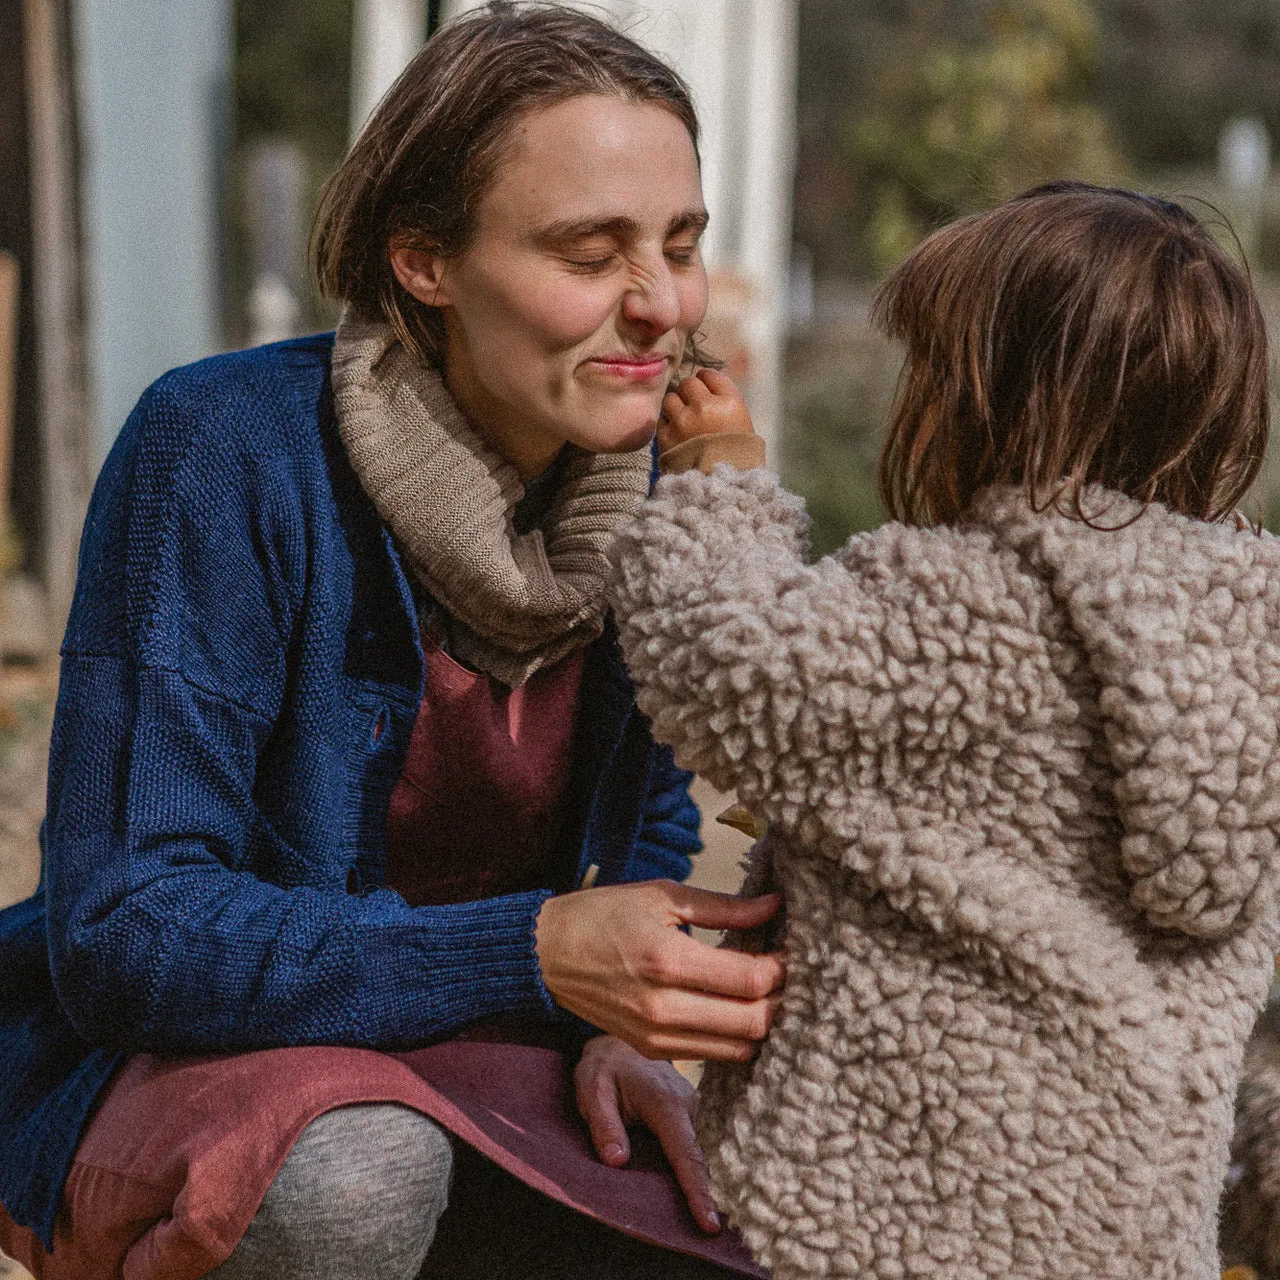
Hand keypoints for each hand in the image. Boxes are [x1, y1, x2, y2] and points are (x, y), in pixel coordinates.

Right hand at [534, 879, 783, 1061]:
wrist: (546, 955)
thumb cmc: (603, 915)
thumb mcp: (663, 895)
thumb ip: (724, 907)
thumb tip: (774, 906)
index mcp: (668, 960)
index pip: (750, 979)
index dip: (782, 968)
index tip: (792, 950)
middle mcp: (663, 1008)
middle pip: (753, 1023)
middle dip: (782, 1000)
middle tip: (791, 975)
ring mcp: (656, 1037)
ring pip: (739, 1049)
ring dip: (763, 1023)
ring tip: (769, 993)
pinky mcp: (652, 1051)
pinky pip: (712, 1055)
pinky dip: (736, 1037)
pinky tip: (740, 1009)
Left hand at [575, 1034, 721, 1233]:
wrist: (619, 1041)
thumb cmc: (604, 1066)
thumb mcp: (593, 1089)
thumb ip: (604, 1124)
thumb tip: (618, 1162)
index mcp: (666, 1101)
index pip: (685, 1153)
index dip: (697, 1191)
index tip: (710, 1223)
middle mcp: (688, 1104)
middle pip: (696, 1158)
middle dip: (700, 1193)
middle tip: (705, 1227)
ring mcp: (693, 1107)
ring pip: (695, 1152)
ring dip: (692, 1179)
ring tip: (698, 1211)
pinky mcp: (691, 1112)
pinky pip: (691, 1145)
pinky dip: (688, 1166)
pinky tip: (688, 1187)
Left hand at [658, 369, 755, 452]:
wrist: (721, 490)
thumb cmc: (737, 458)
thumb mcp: (743, 425)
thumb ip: (725, 401)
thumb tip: (704, 383)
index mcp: (730, 402)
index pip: (710, 375)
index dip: (706, 381)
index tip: (705, 390)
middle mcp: (705, 407)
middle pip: (689, 383)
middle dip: (690, 393)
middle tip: (693, 407)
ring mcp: (683, 421)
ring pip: (670, 398)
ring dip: (676, 406)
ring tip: (683, 420)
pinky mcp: (666, 437)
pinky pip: (661, 419)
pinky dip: (667, 424)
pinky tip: (677, 434)